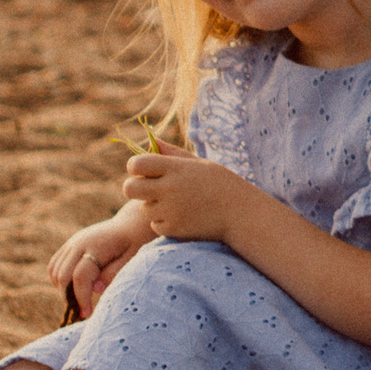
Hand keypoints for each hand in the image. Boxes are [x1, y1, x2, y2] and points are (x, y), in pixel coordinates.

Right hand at [48, 211, 146, 315]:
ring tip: (80, 301)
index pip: (81, 276)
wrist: (132, 225)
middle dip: (69, 297)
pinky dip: (59, 280)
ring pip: (54, 271)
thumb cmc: (136, 244)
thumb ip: (114, 273)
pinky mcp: (69, 245)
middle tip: (83, 312)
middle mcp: (80, 242)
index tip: (88, 314)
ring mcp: (72, 242)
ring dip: (63, 290)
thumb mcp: (132, 259)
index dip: (81, 298)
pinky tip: (74, 289)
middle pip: (63, 275)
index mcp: (97, 246)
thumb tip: (96, 289)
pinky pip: (54, 265)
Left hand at [122, 143, 261, 243]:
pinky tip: (183, 217)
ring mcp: (171, 210)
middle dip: (134, 188)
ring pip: (143, 208)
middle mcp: (170, 188)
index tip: (143, 170)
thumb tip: (151, 140)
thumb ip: (171, 153)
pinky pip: (155, 224)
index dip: (135, 167)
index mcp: (176, 168)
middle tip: (148, 189)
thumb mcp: (198, 164)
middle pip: (129, 188)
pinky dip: (164, 222)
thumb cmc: (220, 184)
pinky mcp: (174, 229)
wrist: (241, 213)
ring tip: (176, 203)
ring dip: (154, 206)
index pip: (136, 164)